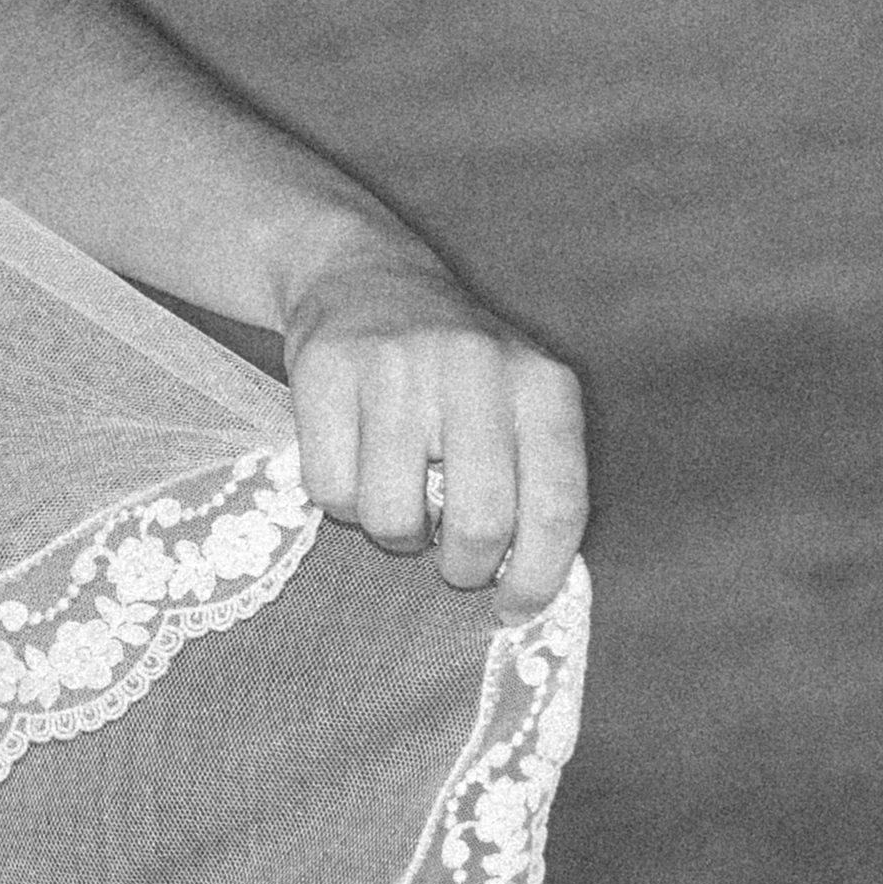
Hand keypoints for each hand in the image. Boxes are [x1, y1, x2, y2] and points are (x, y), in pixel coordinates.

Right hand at [280, 251, 589, 602]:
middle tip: (449, 563)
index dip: (537, 576)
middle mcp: (476, 366)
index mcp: (542, 382)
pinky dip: (338, 502)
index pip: (556, 506)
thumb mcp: (519, 401)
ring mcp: (397, 364)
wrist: (362, 275)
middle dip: (463, 567)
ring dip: (394, 536)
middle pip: (479, 522)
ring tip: (397, 503)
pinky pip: (329, 489)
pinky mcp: (326, 367)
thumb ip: (535, 477)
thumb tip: (526, 587)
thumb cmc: (454, 369)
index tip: (514, 609)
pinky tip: (352, 467)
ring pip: (393, 516)